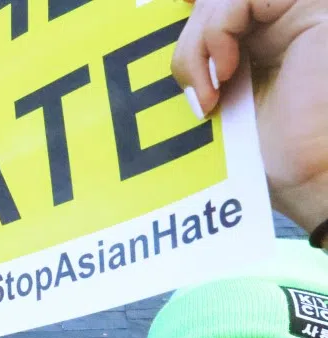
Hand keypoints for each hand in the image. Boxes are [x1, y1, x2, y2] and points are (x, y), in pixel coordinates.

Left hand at [171, 0, 327, 234]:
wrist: (309, 176)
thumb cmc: (271, 153)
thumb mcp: (218, 98)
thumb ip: (199, 60)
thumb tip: (172, 18)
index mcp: (263, 36)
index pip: (215, 6)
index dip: (190, 9)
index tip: (171, 25)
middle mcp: (281, 19)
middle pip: (210, 3)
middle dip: (188, 45)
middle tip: (195, 96)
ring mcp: (297, 12)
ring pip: (222, 0)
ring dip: (198, 47)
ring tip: (210, 95)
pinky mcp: (311, 9)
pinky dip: (219, 34)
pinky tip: (227, 74)